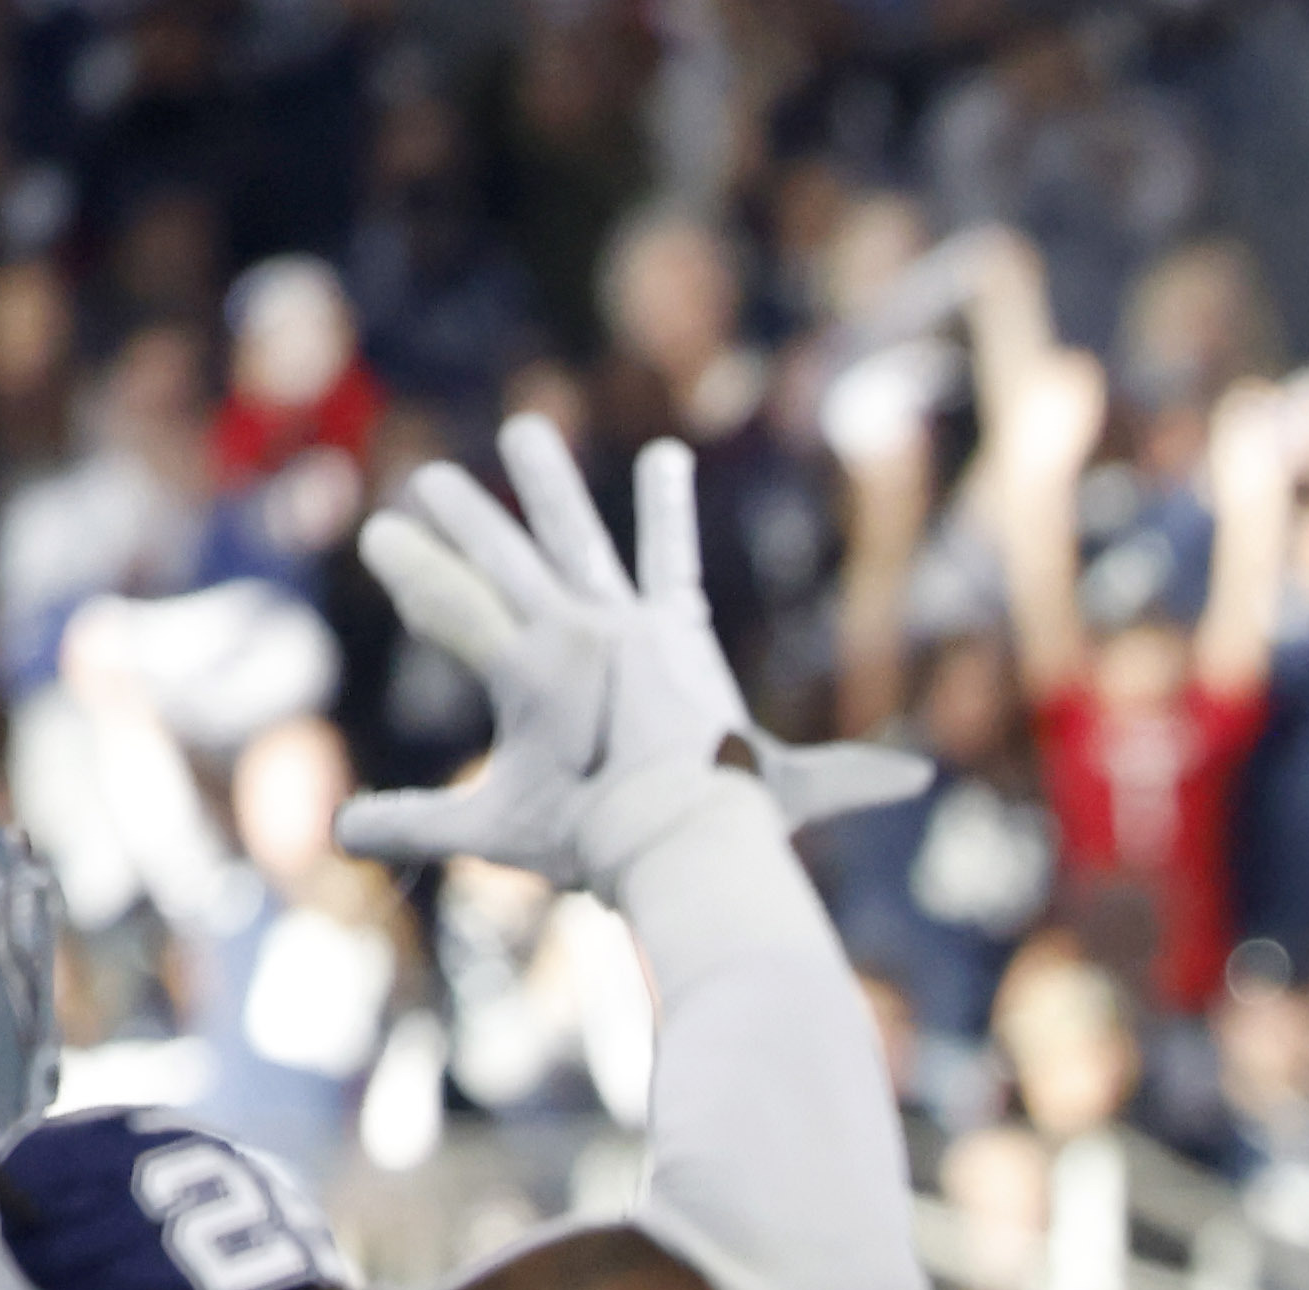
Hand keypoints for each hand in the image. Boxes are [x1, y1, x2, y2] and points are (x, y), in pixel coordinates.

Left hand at [344, 418, 925, 888]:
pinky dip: (417, 585)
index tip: (666, 462)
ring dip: (467, 516)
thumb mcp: (798, 794)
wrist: (699, 841)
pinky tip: (377, 538)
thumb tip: (930, 778)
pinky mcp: (532, 665)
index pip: (670, 572)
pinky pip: (460, 613)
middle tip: (526, 429)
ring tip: (432, 476)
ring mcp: (577, 640)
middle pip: (570, 543)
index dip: (669, 514)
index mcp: (676, 655)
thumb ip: (853, 779)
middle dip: (548, 485)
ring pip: (509, 560)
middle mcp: (621, 634)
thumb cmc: (742, 826)